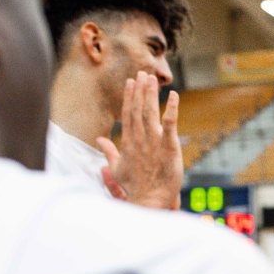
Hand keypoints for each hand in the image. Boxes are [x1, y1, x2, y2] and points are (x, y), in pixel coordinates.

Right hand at [95, 72, 181, 209]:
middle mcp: (140, 139)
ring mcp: (154, 142)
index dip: (130, 97)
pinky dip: (172, 109)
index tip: (131, 82)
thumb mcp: (117, 169)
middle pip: (139, 109)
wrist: (149, 201)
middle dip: (140, 90)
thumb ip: (109, 152)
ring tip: (152, 78)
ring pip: (151, 113)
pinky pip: (170, 124)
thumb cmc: (134, 187)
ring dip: (151, 94)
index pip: (128, 114)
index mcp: (128, 142)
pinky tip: (174, 96)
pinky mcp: (169, 147)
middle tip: (142, 73)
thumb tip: (99, 141)